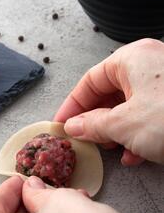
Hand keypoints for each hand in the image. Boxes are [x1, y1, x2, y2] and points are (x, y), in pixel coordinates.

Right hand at [54, 38, 163, 165]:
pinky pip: (150, 112)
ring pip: (130, 105)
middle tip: (86, 139)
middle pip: (109, 92)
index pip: (89, 81)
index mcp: (132, 58)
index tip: (61, 125)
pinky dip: (138, 133)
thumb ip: (92, 125)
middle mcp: (150, 64)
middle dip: (96, 120)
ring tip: (111, 150)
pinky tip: (136, 154)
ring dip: (116, 131)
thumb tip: (74, 126)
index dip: (72, 106)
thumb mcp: (124, 125)